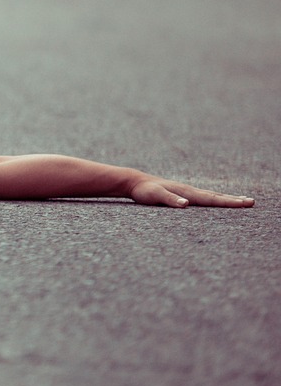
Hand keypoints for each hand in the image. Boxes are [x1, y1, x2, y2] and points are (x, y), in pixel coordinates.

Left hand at [126, 175, 254, 207]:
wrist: (134, 181)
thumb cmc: (144, 190)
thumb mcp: (155, 196)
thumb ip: (169, 200)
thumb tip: (186, 204)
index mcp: (187, 192)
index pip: (212, 199)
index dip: (229, 202)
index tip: (246, 203)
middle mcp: (189, 191)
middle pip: (216, 196)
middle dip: (234, 200)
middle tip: (252, 202)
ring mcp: (186, 192)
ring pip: (211, 196)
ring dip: (226, 198)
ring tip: (240, 201)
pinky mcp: (182, 194)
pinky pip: (203, 198)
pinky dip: (214, 199)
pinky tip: (216, 201)